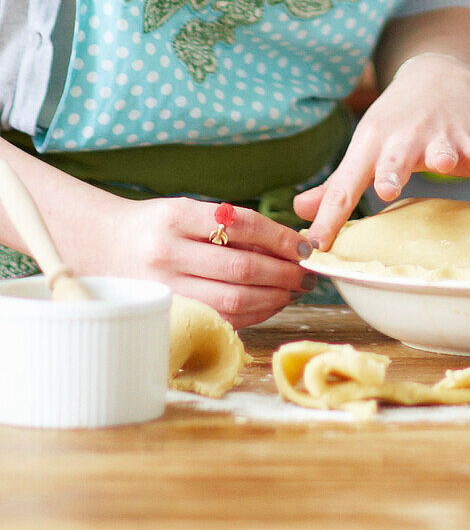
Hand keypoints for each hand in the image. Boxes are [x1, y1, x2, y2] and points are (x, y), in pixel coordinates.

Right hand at [97, 196, 311, 328]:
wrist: (101, 245)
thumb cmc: (158, 227)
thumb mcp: (188, 211)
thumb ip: (232, 226)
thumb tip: (291, 246)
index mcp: (177, 217)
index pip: (242, 225)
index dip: (281, 238)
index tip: (305, 247)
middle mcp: (168, 253)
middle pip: (241, 268)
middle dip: (284, 273)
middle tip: (308, 274)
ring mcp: (165, 287)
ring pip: (233, 299)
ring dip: (274, 297)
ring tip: (294, 290)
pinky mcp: (168, 312)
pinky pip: (221, 318)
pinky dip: (254, 313)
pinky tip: (270, 303)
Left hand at [294, 54, 469, 248]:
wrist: (435, 76)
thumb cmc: (394, 124)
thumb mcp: (364, 148)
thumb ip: (337, 185)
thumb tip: (299, 212)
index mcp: (369, 146)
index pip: (344, 186)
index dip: (328, 218)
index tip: (313, 247)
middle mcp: (401, 140)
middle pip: (392, 159)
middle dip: (390, 173)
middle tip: (386, 189)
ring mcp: (437, 137)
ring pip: (439, 149)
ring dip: (441, 156)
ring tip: (440, 163)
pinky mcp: (467, 137)